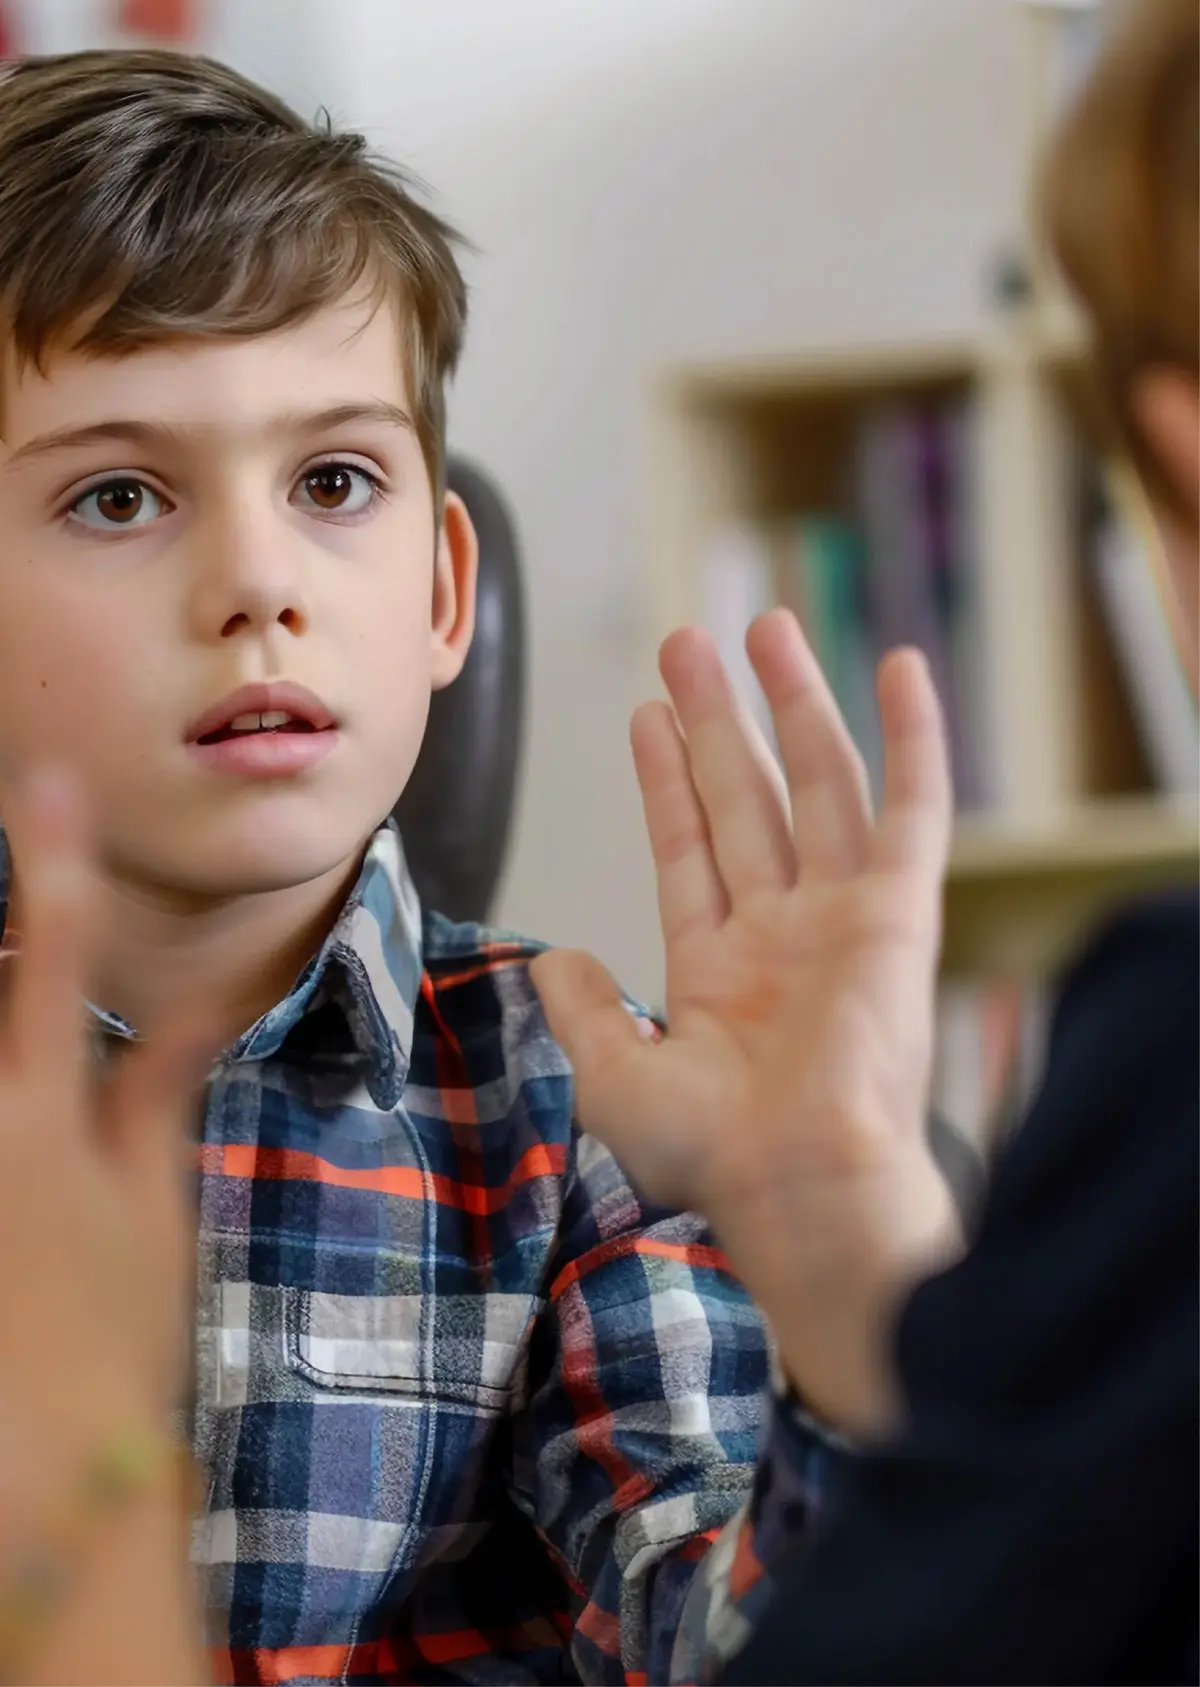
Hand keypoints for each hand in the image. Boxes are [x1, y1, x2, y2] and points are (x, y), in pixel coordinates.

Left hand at [0, 770, 215, 1486]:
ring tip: (32, 1108)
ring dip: (0, 1018)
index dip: (54, 861)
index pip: (57, 956)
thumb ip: (160, 1089)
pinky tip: (16, 1160)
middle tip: (21, 980)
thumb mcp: (155, 1205)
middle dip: (1, 954)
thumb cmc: (119, 1337)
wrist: (52, 1469)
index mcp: (50, 1116)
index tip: (46, 784)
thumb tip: (198, 1002)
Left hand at [531, 611, 960, 1434]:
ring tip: (762, 628)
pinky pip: (913, 809)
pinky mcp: (899, 913)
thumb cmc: (714, 1154)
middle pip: (746, 797)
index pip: (689, 844)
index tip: (648, 712)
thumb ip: (584, 1010)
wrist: (801, 1186)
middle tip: (690, 642)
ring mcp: (843, 918)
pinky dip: (913, 738)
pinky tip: (900, 667)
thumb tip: (555, 962)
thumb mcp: (613, 1076)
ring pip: (816, 785)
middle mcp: (783, 933)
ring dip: (791, 706)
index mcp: (720, 969)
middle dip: (717, 720)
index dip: (667, 777)